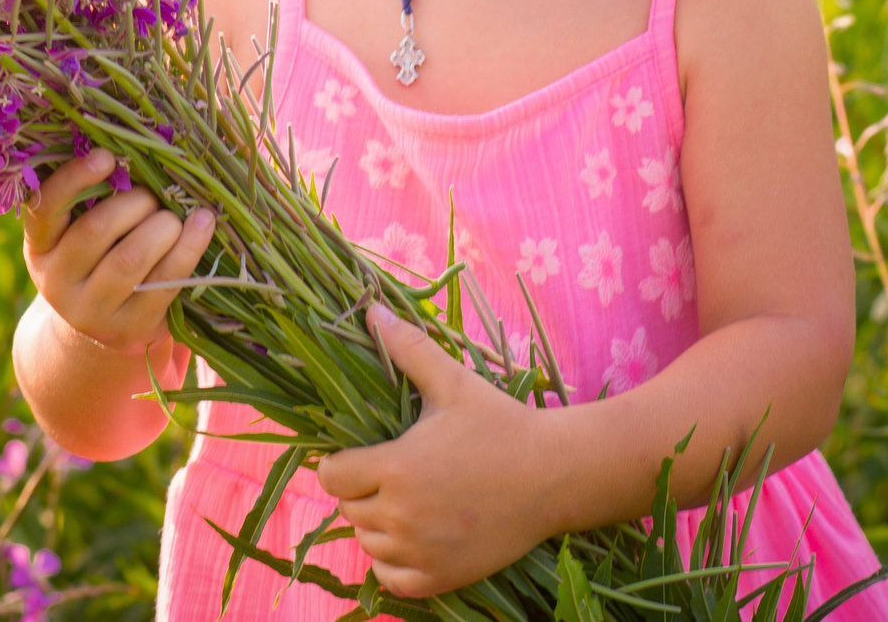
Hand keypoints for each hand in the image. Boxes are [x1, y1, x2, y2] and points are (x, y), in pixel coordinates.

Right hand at [21, 148, 214, 355]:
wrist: (98, 328)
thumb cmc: (95, 259)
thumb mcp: (75, 234)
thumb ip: (91, 200)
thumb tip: (135, 154)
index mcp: (40, 248)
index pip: (46, 208)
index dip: (74, 178)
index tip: (107, 156)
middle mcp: (57, 282)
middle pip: (96, 231)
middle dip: (135, 203)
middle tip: (153, 196)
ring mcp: (92, 310)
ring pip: (129, 259)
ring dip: (161, 226)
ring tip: (175, 215)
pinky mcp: (130, 327)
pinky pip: (164, 282)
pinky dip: (188, 247)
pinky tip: (203, 224)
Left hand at [315, 307, 563, 597]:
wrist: (555, 476)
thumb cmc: (501, 423)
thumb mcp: (453, 382)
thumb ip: (408, 348)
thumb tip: (371, 309)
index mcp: (398, 468)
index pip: (332, 476)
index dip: (339, 462)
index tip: (360, 453)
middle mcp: (402, 516)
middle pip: (348, 510)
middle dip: (360, 490)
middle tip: (388, 473)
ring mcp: (421, 552)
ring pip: (368, 544)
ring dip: (376, 525)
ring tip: (403, 502)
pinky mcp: (440, 577)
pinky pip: (391, 579)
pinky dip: (392, 563)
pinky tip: (412, 537)